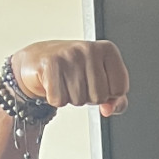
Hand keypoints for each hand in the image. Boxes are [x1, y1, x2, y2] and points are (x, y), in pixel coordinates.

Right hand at [10, 39, 128, 116]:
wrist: (38, 60)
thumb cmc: (73, 70)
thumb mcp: (101, 82)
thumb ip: (115, 100)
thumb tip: (109, 110)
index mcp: (108, 49)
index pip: (120, 89)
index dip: (108, 94)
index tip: (95, 82)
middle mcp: (89, 48)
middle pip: (100, 97)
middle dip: (88, 97)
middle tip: (77, 83)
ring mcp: (69, 55)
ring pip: (79, 100)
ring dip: (71, 98)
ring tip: (65, 82)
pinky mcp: (50, 64)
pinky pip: (59, 100)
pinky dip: (56, 98)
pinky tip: (54, 84)